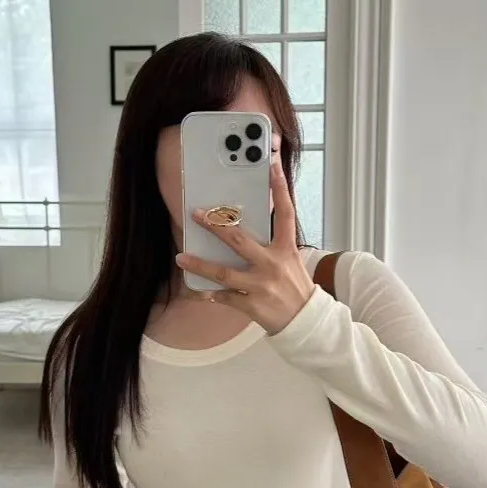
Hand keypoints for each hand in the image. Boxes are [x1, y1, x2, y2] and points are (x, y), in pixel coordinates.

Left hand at [175, 161, 314, 335]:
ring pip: (224, 272)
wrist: (305, 321)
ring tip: (181, 258)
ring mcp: (261, 286)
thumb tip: (243, 229)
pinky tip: (197, 291)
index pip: (285, 213)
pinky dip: (210, 294)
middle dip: (216, 226)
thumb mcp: (290, 261)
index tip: (272, 166)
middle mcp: (273, 264)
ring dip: (200, 265)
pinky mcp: (252, 305)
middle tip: (197, 214)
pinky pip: (225, 298)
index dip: (279, 189)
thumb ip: (271, 244)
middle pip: (240, 240)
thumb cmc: (295, 287)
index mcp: (286, 249)